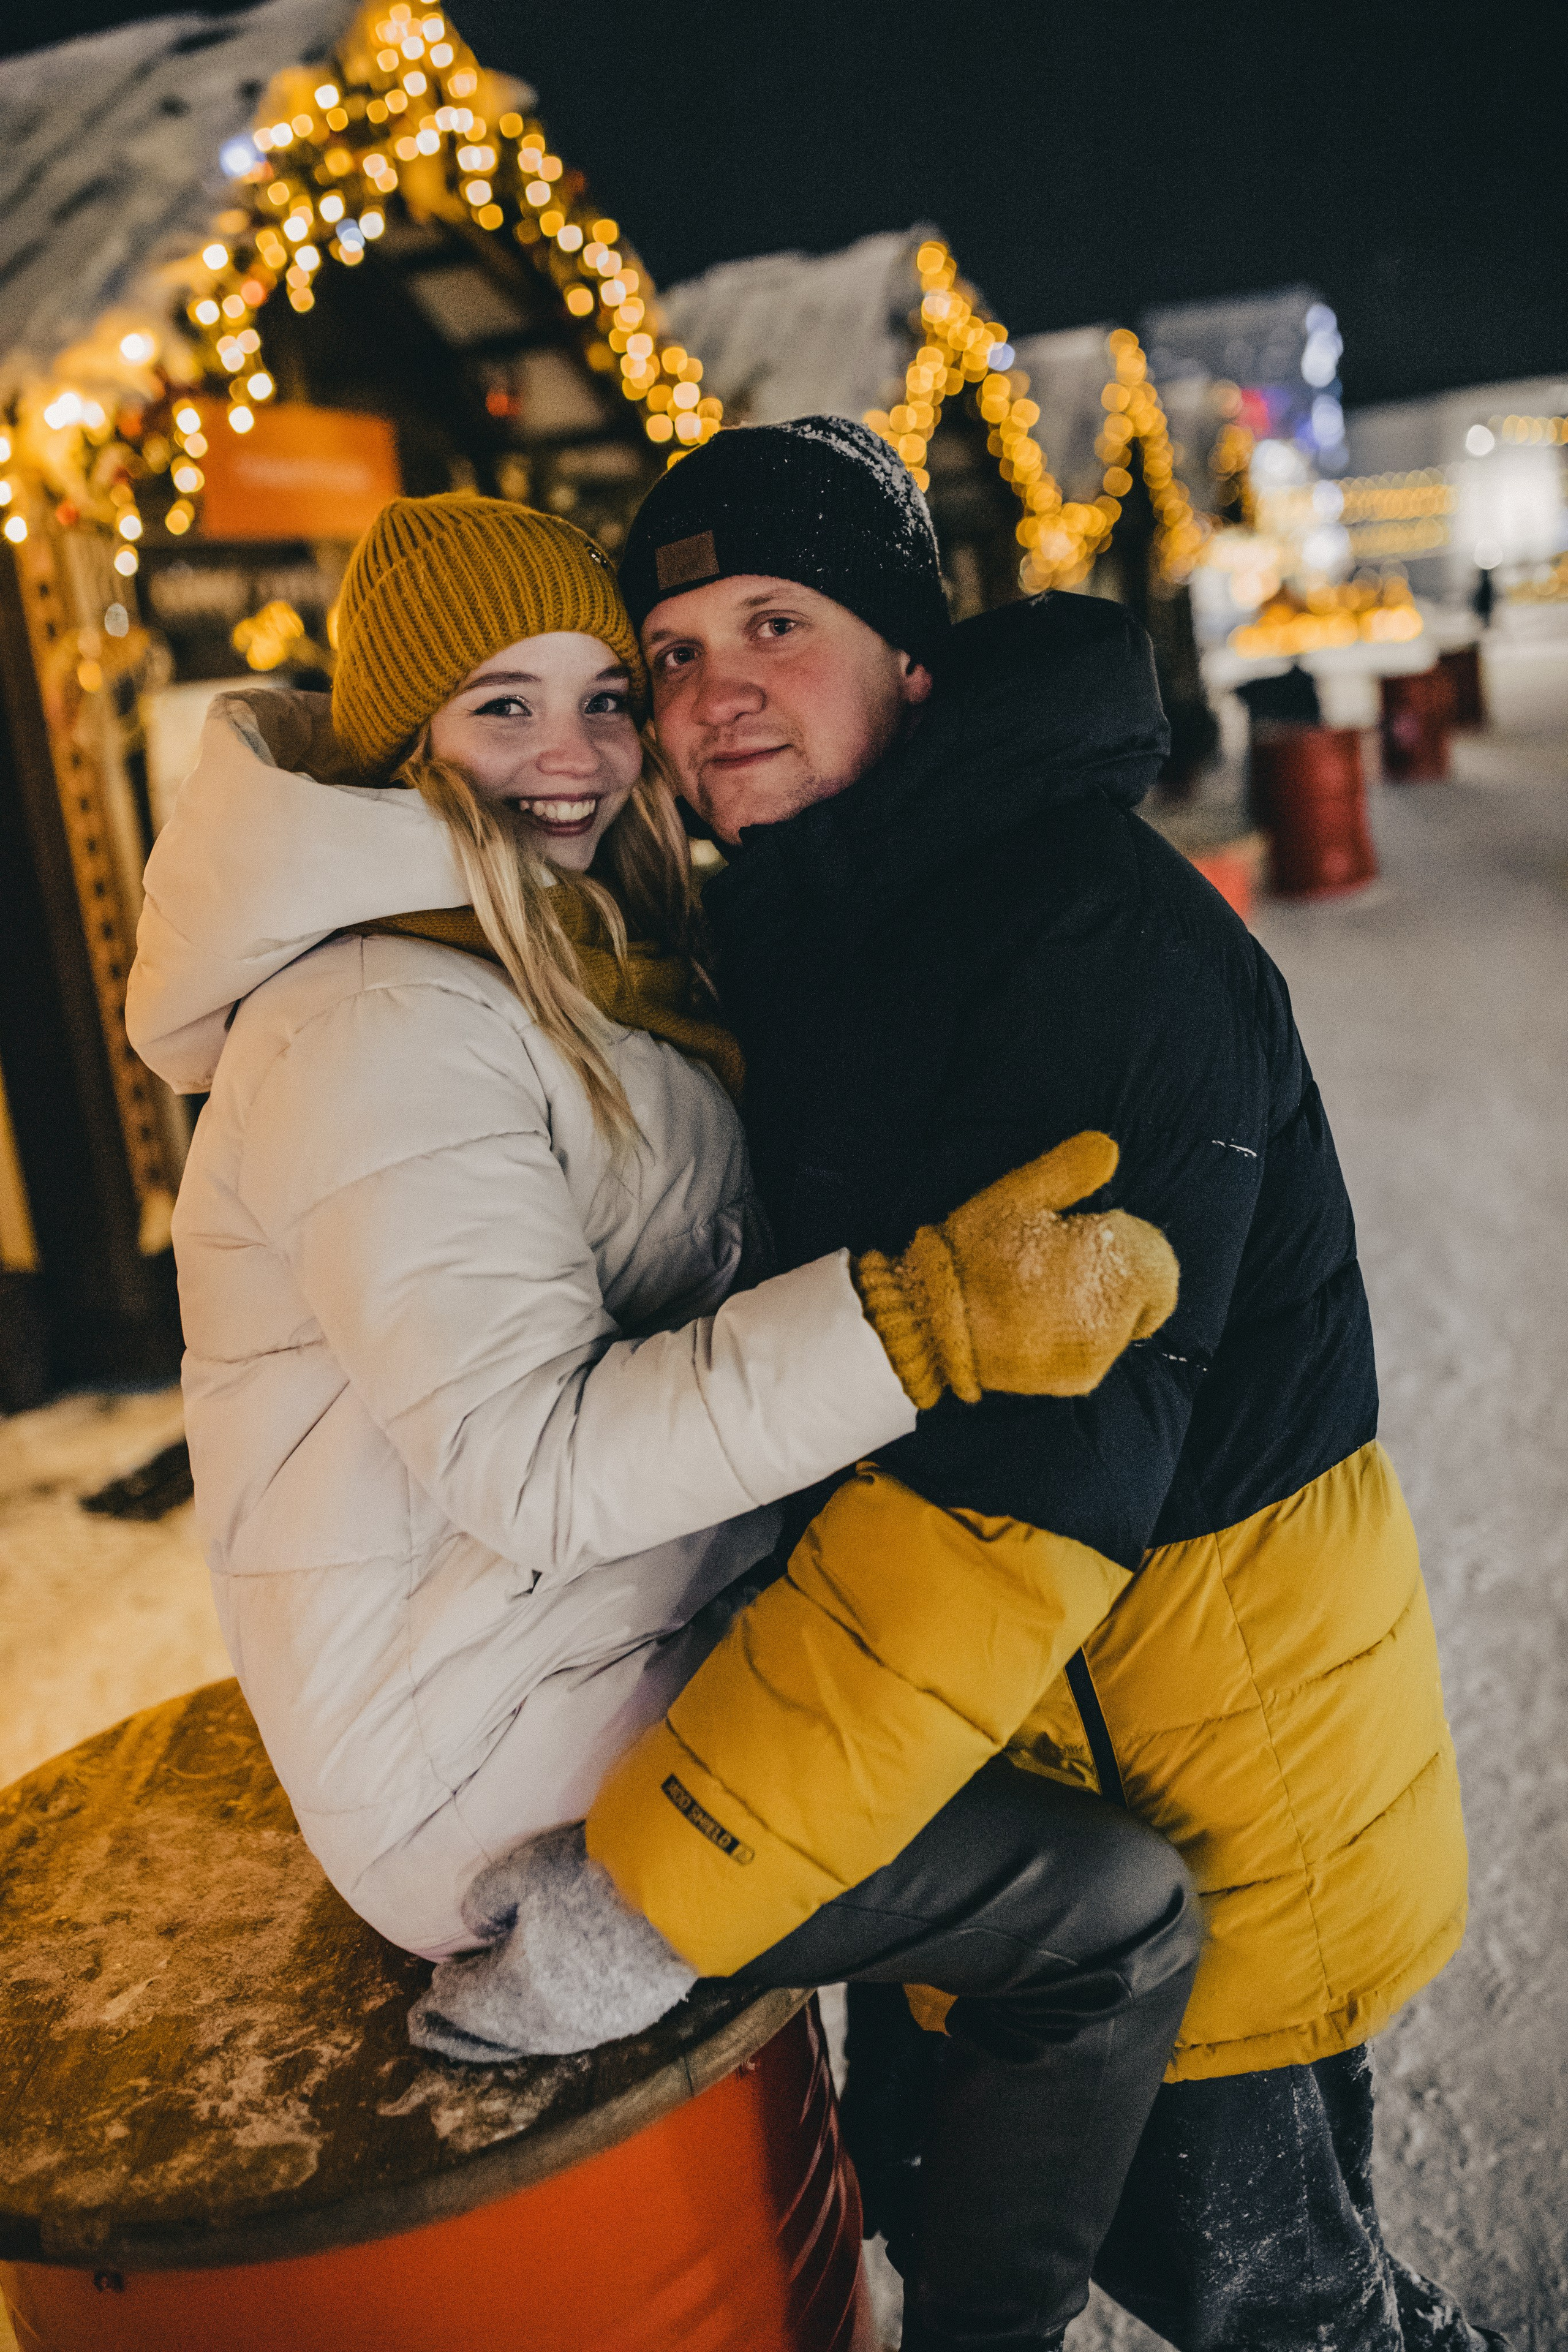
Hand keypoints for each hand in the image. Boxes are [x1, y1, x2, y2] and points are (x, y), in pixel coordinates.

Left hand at [407, 1823, 696, 2062]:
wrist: (681, 1896)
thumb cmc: (596, 1878)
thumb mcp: (526, 1871)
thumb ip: (488, 1899)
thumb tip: (474, 1924)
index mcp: (513, 1991)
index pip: (465, 2006)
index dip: (441, 2007)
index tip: (423, 2007)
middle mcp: (545, 2022)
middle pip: (493, 2035)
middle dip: (462, 2034)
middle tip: (436, 2031)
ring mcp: (587, 2026)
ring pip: (530, 2041)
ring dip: (500, 2037)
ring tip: (484, 2030)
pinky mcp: (623, 2018)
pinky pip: (564, 2034)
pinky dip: (538, 2031)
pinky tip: (539, 2021)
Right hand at [852, 1132, 1178, 1408]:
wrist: (928, 1329)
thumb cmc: (968, 1256)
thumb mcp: (1012, 1198)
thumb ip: (1067, 1170)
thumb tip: (1109, 1149)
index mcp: (1115, 1272)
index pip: (1154, 1257)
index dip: (1122, 1239)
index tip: (1084, 1233)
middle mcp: (1118, 1322)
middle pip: (1140, 1291)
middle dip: (1111, 1274)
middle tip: (1059, 1263)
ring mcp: (1099, 1357)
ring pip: (1119, 1322)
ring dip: (1095, 1305)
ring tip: (1041, 1293)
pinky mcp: (1077, 1382)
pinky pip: (1096, 1351)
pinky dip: (1078, 1335)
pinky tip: (1036, 1323)